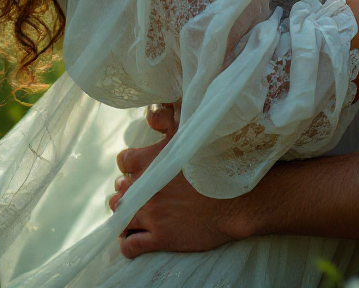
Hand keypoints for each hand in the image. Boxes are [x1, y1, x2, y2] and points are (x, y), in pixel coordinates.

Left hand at [108, 103, 250, 256]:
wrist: (238, 197)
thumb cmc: (217, 161)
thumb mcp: (191, 131)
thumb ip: (166, 119)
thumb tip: (149, 112)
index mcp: (150, 161)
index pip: (124, 161)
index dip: (130, 164)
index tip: (138, 167)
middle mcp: (145, 188)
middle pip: (120, 191)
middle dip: (127, 191)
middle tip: (139, 191)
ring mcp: (151, 214)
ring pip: (121, 217)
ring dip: (125, 215)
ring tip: (134, 214)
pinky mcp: (159, 237)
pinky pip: (130, 245)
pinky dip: (126, 243)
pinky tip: (131, 238)